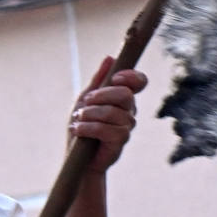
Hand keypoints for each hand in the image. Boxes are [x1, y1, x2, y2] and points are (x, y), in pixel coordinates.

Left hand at [69, 57, 148, 172]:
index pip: (139, 81)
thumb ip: (97, 80)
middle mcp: (129, 111)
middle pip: (125, 95)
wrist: (77, 158)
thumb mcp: (84, 100)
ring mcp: (127, 126)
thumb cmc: (82, 127)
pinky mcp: (120, 142)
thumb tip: (110, 58)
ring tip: (77, 120)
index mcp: (122, 98)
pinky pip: (107, 129)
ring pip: (113, 112)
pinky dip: (88, 128)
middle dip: (100, 96)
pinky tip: (78, 130)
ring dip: (89, 114)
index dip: (130, 76)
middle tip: (84, 104)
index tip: (114, 78)